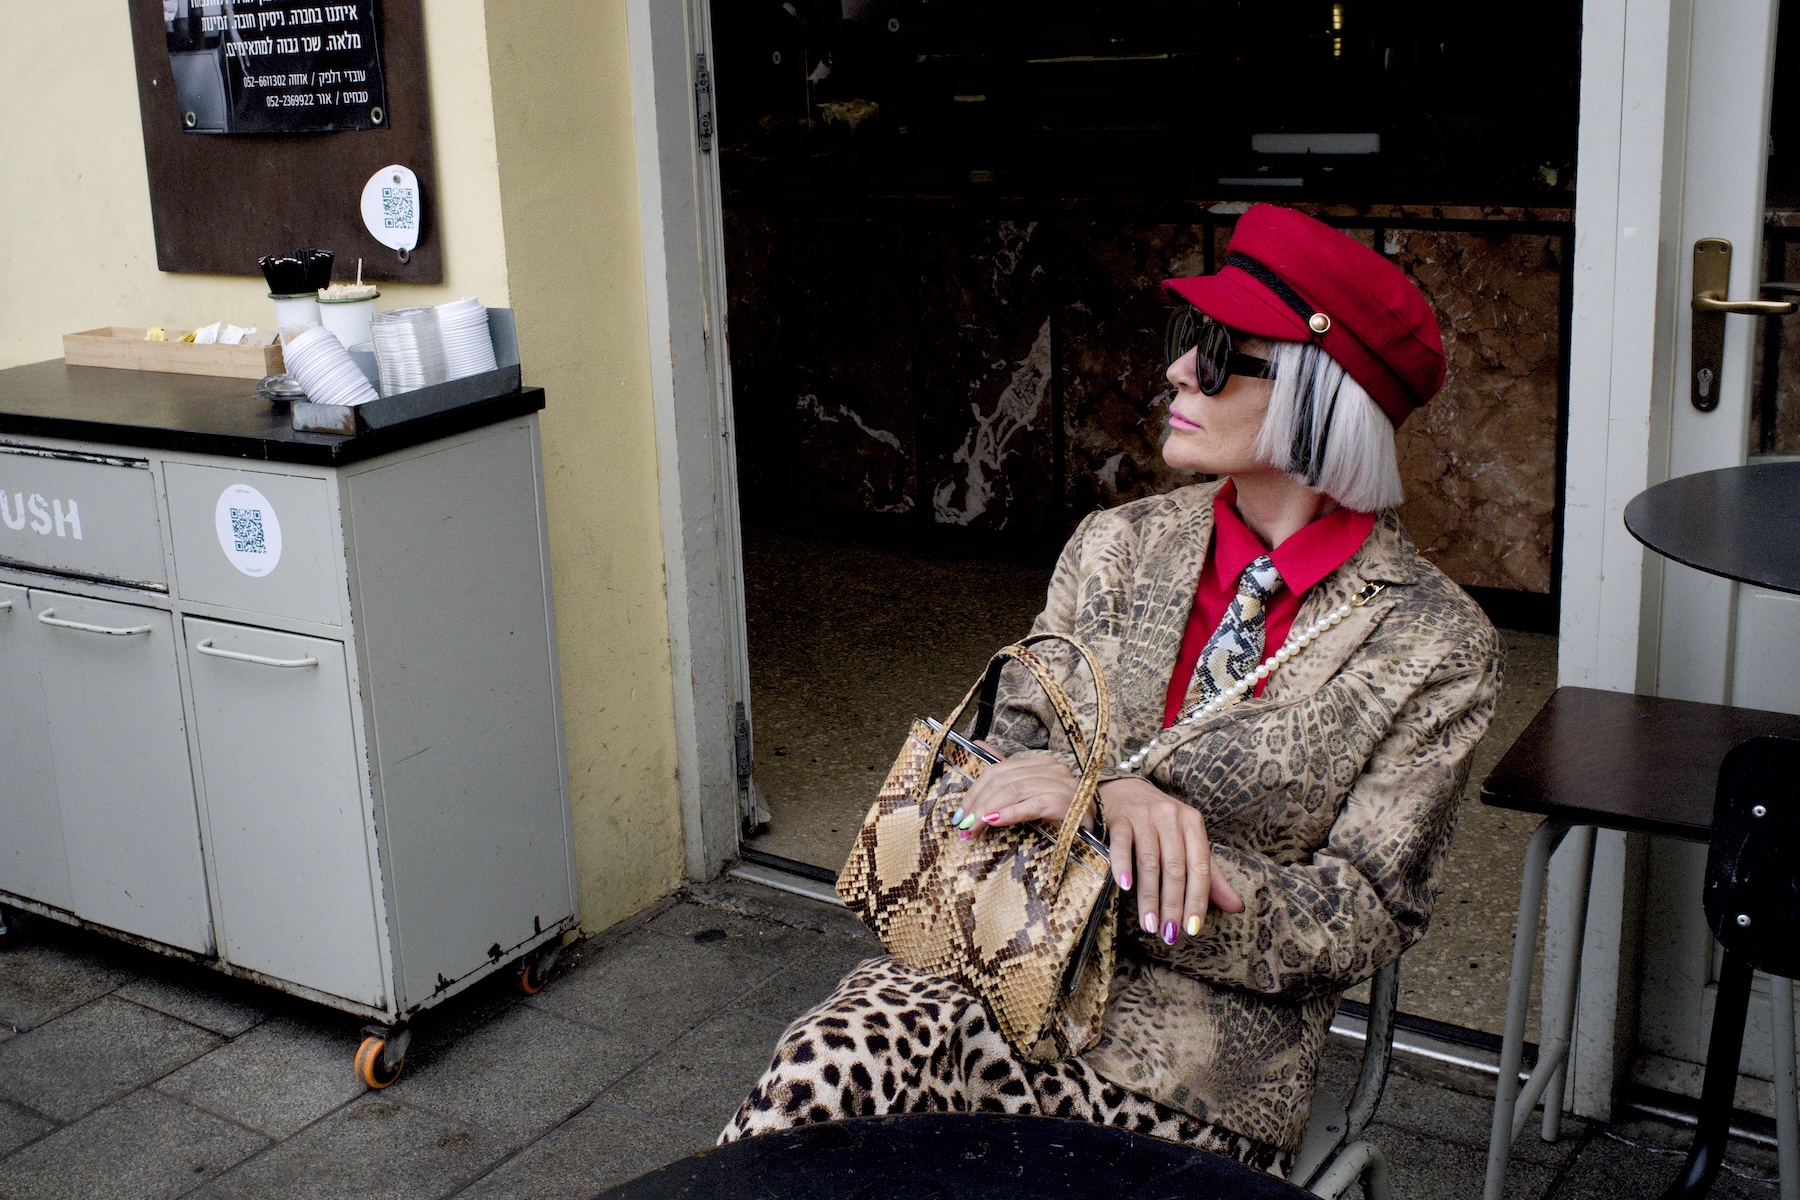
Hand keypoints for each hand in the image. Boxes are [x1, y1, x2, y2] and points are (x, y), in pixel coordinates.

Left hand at [959, 750, 1085, 838]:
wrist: (1097, 831)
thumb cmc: (1063, 813)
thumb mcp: (1032, 792)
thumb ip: (1007, 772)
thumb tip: (979, 745)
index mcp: (1040, 763)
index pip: (997, 770)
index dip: (974, 792)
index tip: (959, 815)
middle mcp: (1051, 768)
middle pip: (1002, 780)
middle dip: (977, 803)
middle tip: (962, 826)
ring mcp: (1061, 784)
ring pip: (1013, 791)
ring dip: (987, 811)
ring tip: (973, 828)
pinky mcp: (1066, 802)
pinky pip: (1032, 805)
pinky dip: (1010, 813)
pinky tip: (994, 822)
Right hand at [1098, 776, 1242, 944]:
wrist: (1125, 788)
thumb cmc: (1160, 822)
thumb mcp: (1189, 842)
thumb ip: (1210, 875)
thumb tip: (1236, 907)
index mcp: (1193, 823)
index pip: (1200, 867)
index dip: (1197, 899)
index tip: (1192, 928)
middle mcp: (1171, 816)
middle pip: (1175, 868)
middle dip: (1173, 904)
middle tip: (1168, 934)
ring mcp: (1144, 816)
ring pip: (1150, 862)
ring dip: (1149, 897)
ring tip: (1149, 924)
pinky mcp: (1120, 817)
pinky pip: (1122, 844)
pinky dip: (1123, 866)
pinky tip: (1124, 887)